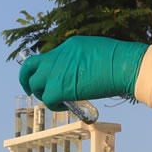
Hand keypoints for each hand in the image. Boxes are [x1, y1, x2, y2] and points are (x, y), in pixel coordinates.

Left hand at [18, 36, 150, 110]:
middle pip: (30, 67)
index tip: (45, 78)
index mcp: (68, 46)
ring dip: (44, 94)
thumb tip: (75, 73)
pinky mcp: (60, 87)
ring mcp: (57, 71)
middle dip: (26, 79)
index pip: (46, 58)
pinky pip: (48, 99)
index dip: (44, 70)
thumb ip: (79, 60)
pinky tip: (65, 105)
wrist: (125, 65)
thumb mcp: (94, 52)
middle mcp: (58, 56)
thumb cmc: (119, 60)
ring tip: (58, 100)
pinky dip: (54, 105)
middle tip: (31, 90)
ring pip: (36, 85)